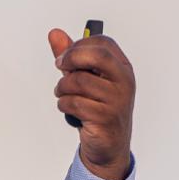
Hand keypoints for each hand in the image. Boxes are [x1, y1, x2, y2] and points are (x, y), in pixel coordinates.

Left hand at [49, 27, 135, 179]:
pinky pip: (74, 103)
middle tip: (60, 67)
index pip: (103, 43)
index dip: (79, 46)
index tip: (65, 56)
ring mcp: (117, 100)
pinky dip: (63, 104)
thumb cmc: (98, 108)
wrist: (109, 145)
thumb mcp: (86, 79)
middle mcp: (124, 81)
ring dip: (62, 87)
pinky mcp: (105, 118)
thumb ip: (71, 56)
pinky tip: (67, 107)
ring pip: (79, 81)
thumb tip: (55, 34)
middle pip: (97, 55)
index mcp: (122, 68)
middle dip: (72, 58)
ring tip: (63, 94)